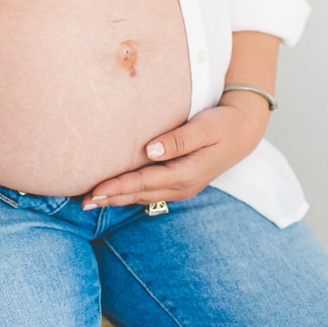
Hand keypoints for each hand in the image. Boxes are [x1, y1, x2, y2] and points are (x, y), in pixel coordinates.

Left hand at [79, 93, 270, 210]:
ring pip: (144, 196)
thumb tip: (149, 150)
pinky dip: (131, 194)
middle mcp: (183, 185)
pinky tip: (116, 194)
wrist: (245, 130)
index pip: (144, 182)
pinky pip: (151, 192)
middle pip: (140, 194)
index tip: (95, 191)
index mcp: (186, 174)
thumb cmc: (223, 124)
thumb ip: (178, 140)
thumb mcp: (204, 128)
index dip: (118, 187)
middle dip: (111, 198)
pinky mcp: (181, 181)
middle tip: (82, 202)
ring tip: (92, 200)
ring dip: (119, 199)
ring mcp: (182, 186)